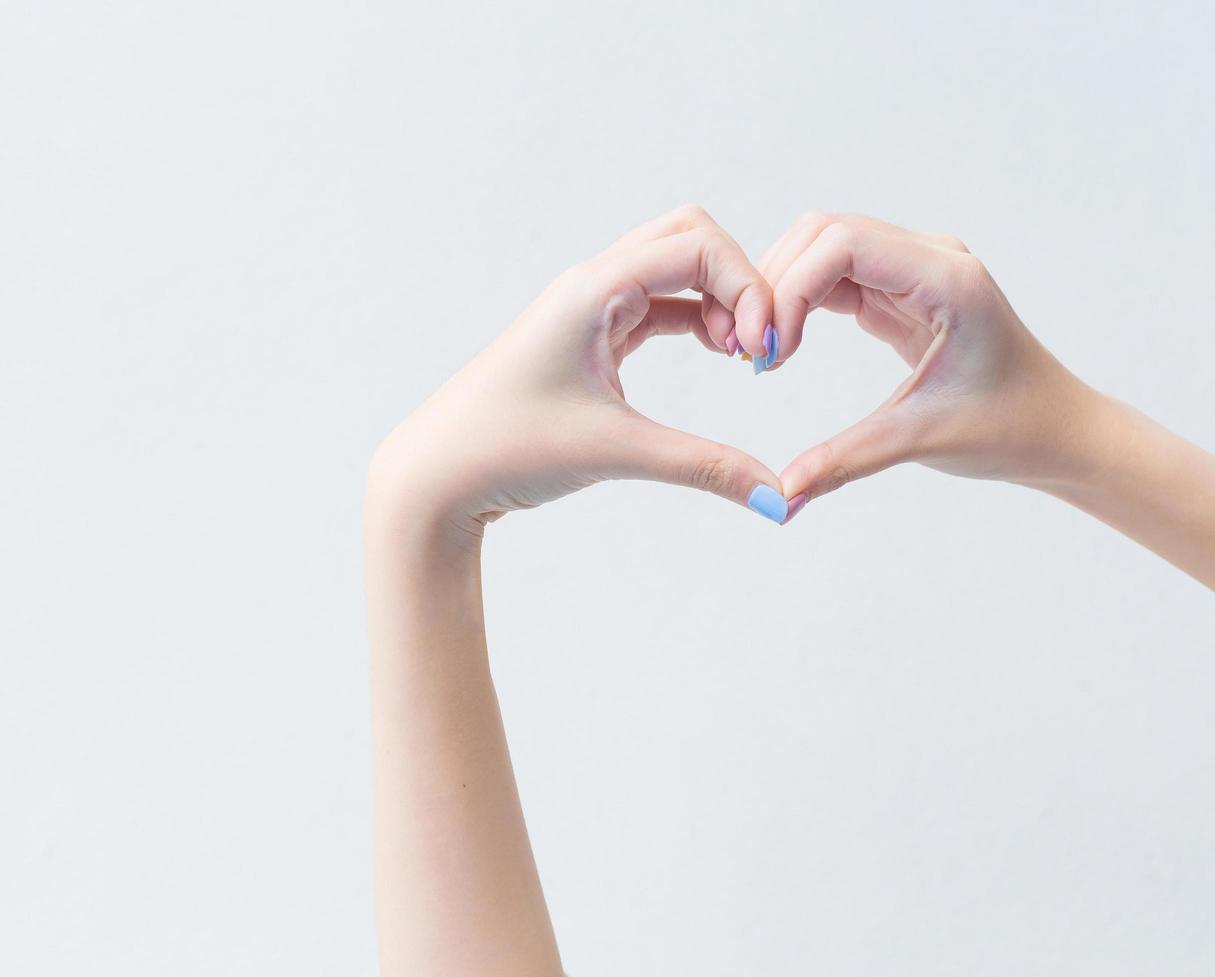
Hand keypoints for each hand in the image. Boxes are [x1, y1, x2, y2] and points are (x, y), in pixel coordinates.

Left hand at [368, 205, 791, 543]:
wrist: (436, 477)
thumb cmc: (504, 450)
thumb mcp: (616, 453)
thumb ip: (707, 468)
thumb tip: (778, 501)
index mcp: (592, 289)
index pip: (697, 246)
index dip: (748, 288)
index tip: (762, 352)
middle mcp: (591, 284)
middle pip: (689, 236)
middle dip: (737, 281)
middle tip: (756, 347)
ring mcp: (588, 308)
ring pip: (674, 269)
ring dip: (717, 301)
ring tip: (739, 357)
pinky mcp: (589, 337)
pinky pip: (657, 306)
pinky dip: (695, 321)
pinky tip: (716, 356)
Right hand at [758, 212, 1104, 512]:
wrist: (1058, 431)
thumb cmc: (1011, 428)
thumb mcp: (922, 440)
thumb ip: (846, 461)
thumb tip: (783, 495)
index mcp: (947, 279)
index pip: (843, 243)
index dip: (792, 286)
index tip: (772, 349)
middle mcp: (930, 258)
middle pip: (824, 232)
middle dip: (777, 283)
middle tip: (755, 350)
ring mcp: (914, 270)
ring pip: (822, 247)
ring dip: (783, 289)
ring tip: (766, 351)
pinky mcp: (900, 291)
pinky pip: (834, 275)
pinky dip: (800, 302)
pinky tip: (785, 346)